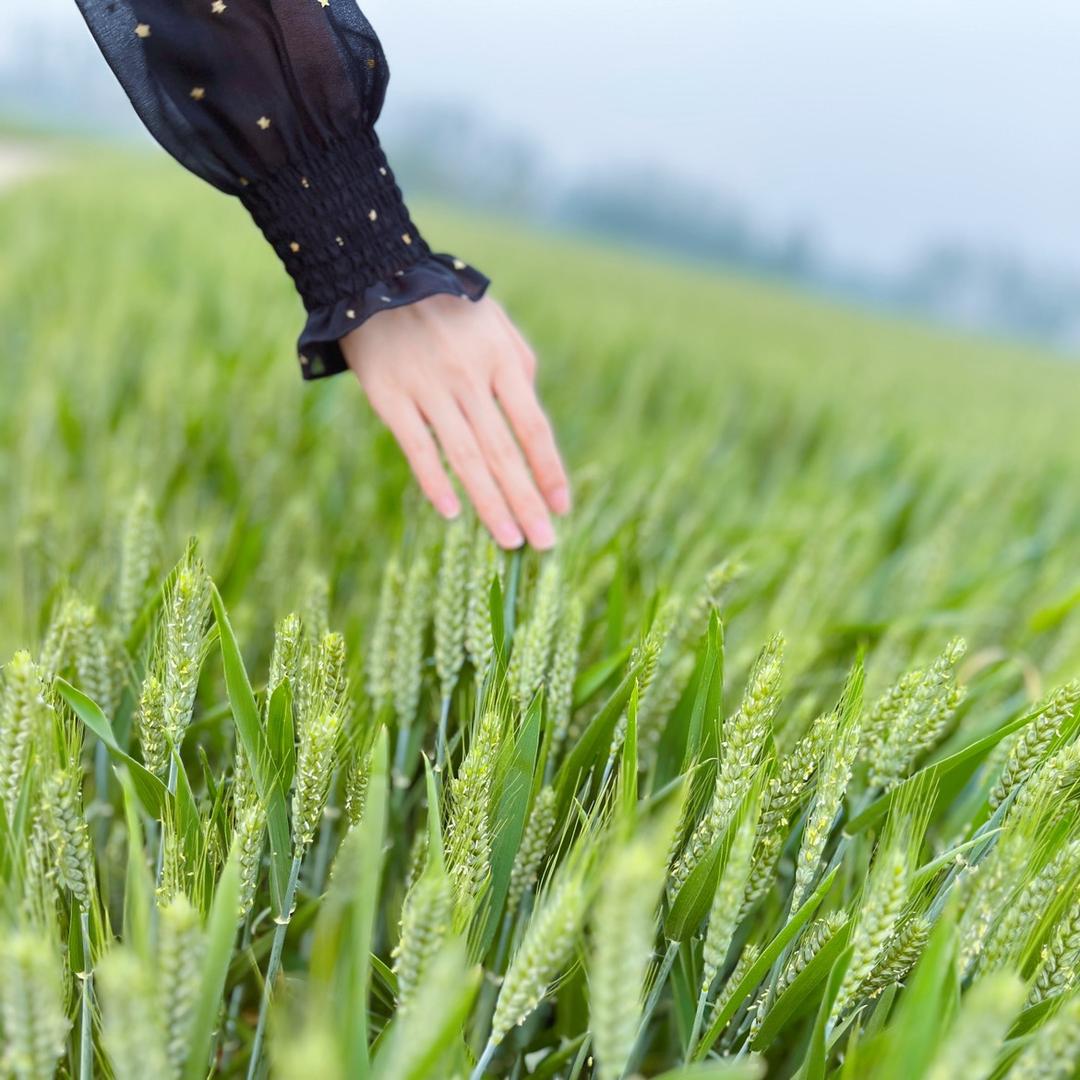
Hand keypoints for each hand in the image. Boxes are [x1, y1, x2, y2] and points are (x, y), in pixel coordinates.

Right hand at [341, 293, 569, 549]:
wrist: (374, 273)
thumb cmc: (445, 303)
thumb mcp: (496, 322)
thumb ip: (520, 367)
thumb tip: (532, 422)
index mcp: (501, 359)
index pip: (533, 427)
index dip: (549, 470)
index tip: (562, 508)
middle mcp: (469, 377)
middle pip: (504, 452)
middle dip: (527, 502)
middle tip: (544, 542)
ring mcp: (429, 388)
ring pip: (466, 458)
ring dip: (490, 504)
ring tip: (509, 539)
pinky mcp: (390, 396)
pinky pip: (418, 448)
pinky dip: (436, 482)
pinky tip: (454, 513)